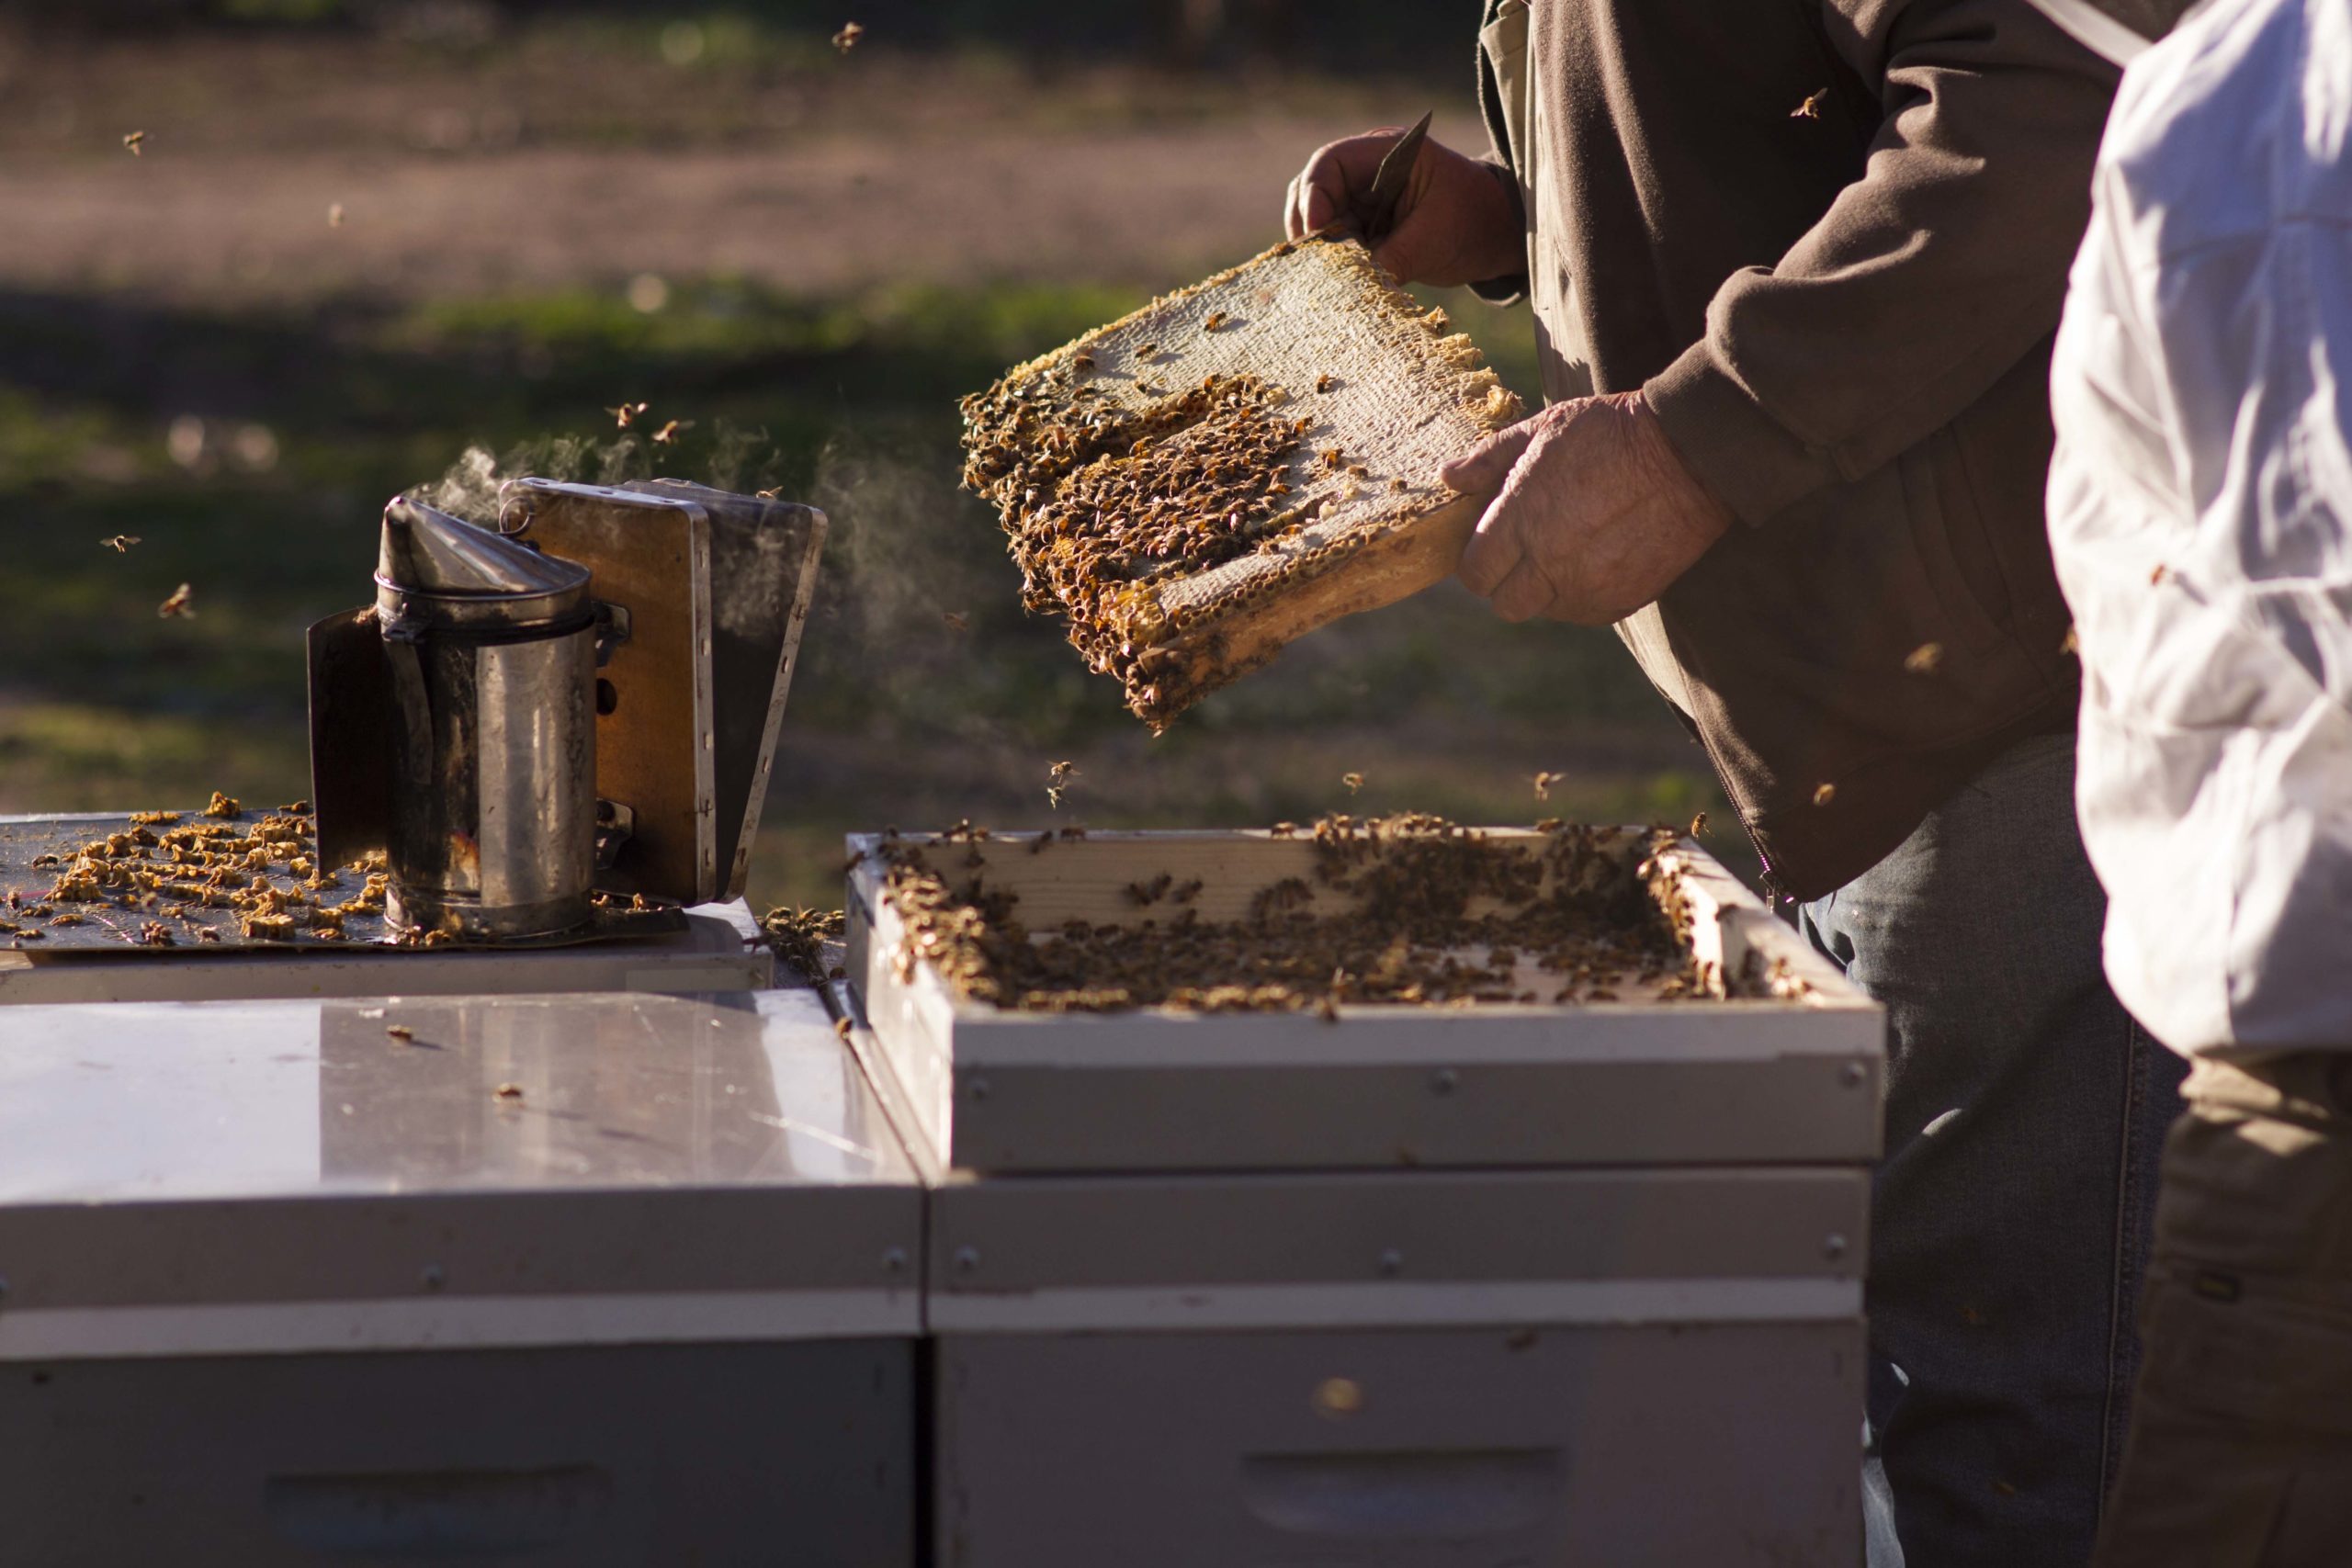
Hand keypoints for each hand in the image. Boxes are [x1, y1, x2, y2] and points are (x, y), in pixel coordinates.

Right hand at [1283, 128, 1521, 287]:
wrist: (1499, 234)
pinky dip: (1331, 261)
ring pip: (1318, 218)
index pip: (1330, 163)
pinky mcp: (1364, 224)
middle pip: (1312, 190)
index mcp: (1389, 153)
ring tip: (1329, 275)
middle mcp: (1368, 170)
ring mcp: (1363, 197)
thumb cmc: (1475, 224)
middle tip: (1313, 264)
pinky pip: (1334, 240)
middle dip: (1309, 227)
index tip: (1316, 235)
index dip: (1313, 196)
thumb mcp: (1432, 242)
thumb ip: (1389, 260)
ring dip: (1319, 248)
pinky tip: (1337, 281)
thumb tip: (1346, 290)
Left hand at [1442, 391, 1732, 624]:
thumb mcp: (1545, 429)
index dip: (1476, 562)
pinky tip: (1595, 558)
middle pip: (1503, 603)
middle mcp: (1548, 562)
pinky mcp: (1621, 600)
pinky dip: (1581, 594)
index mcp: (1520, 521)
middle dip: (1505, 582)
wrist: (1690, 455)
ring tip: (1564, 551)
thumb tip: (1449, 477)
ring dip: (1544, 589)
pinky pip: (1584, 612)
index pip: (1475, 572)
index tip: (1489, 546)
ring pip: (1543, 610)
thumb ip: (1491, 458)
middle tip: (1523, 553)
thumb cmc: (1611, 432)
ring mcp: (1586, 587)